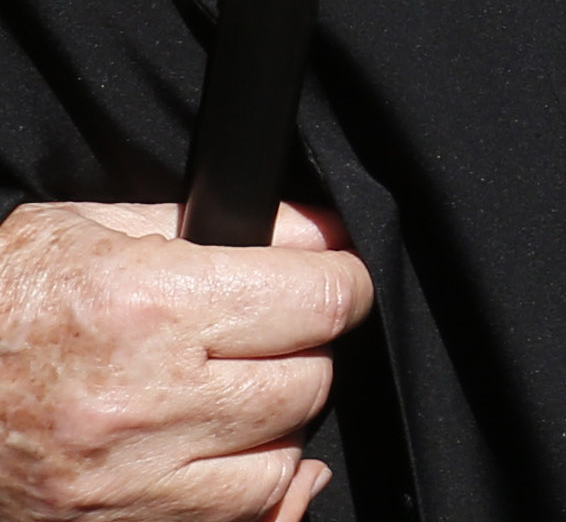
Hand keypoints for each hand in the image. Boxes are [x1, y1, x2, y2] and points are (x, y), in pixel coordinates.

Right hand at [0, 199, 366, 521]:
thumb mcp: (77, 231)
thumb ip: (197, 225)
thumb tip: (312, 231)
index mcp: (144, 304)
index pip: (320, 298)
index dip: (337, 282)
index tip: (326, 279)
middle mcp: (144, 398)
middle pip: (309, 378)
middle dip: (299, 349)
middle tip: (263, 334)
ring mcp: (129, 479)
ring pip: (283, 455)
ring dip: (272, 422)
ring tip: (226, 392)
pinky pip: (242, 518)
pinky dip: (252, 488)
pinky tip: (229, 454)